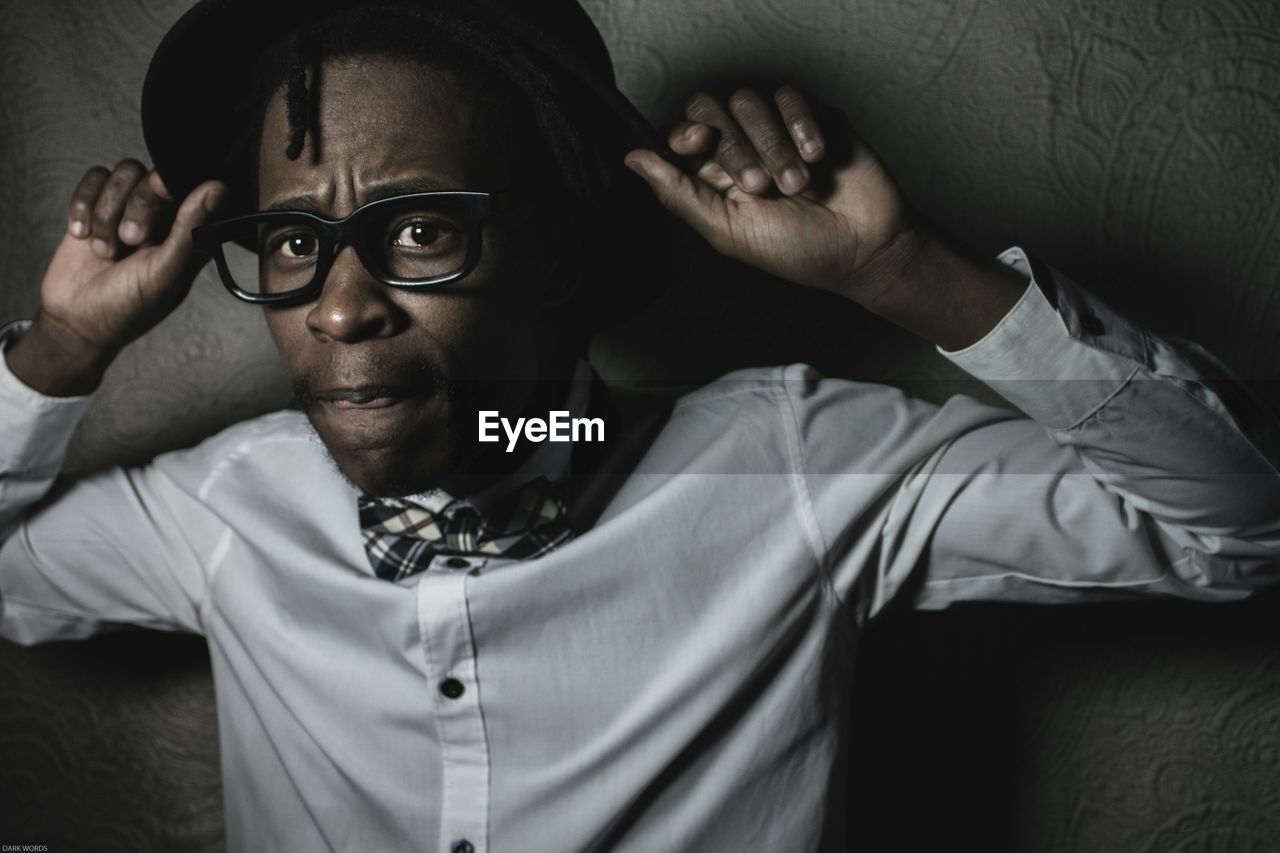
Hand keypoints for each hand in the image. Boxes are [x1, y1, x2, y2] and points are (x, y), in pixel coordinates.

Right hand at [8, 160, 224, 394]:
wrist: (76, 320)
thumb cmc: (129, 305)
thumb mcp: (165, 273)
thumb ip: (191, 230)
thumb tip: (218, 188)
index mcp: (191, 234)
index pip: (197, 189)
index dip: (180, 187)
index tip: (165, 195)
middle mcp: (165, 217)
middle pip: (157, 176)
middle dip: (137, 206)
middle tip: (131, 240)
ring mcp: (130, 208)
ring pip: (125, 172)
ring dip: (108, 211)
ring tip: (105, 250)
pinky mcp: (98, 204)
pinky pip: (95, 177)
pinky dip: (84, 204)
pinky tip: (81, 235)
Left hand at [623, 85, 915, 301]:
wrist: (864, 247)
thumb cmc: (796, 251)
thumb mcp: (728, 232)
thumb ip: (679, 195)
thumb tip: (632, 158)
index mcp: (712, 177)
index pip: (680, 133)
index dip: (683, 131)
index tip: (698, 143)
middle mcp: (739, 147)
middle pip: (711, 109)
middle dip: (736, 146)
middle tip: (763, 188)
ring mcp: (775, 129)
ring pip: (750, 100)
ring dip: (772, 144)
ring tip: (797, 185)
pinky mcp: (810, 115)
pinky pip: (790, 95)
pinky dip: (801, 125)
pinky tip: (818, 157)